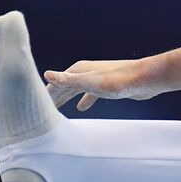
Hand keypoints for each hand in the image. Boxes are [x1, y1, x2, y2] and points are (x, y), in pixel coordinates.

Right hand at [43, 57, 164, 111]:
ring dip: (66, 99)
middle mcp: (86, 73)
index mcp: (79, 70)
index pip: (56, 82)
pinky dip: (84, 100)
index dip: (45, 93)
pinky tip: (81, 108)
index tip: (34, 105)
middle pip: (65, 86)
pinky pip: (90, 95)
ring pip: (76, 90)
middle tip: (41, 111)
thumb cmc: (120, 80)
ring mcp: (97, 79)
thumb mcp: (91, 82)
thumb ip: (69, 80)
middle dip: (53, 97)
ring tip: (56, 109)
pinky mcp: (108, 87)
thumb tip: (47, 74)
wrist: (146, 80)